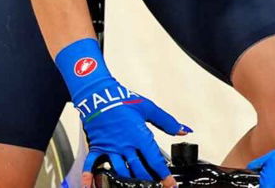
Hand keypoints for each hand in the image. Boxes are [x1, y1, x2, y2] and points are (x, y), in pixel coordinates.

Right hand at [55, 39, 190, 187]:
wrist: (99, 96)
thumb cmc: (124, 100)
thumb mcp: (149, 108)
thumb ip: (168, 122)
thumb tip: (184, 130)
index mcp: (140, 136)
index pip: (155, 160)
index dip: (163, 174)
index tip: (170, 184)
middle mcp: (125, 146)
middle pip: (138, 170)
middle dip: (149, 180)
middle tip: (156, 186)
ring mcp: (111, 148)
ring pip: (120, 171)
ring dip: (127, 182)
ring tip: (135, 187)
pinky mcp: (97, 147)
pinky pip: (92, 164)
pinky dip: (90, 176)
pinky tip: (91, 186)